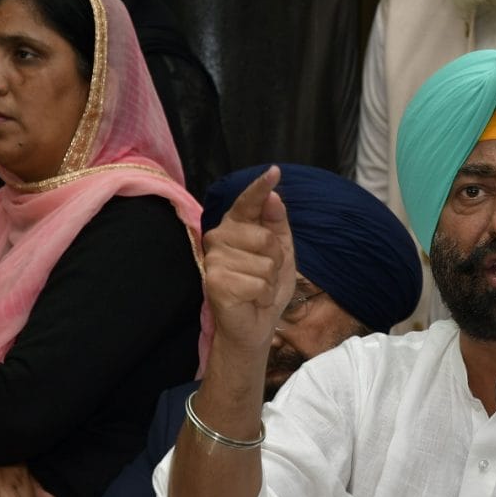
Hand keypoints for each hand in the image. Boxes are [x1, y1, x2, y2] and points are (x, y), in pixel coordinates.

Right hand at [202, 166, 295, 351]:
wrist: (254, 325)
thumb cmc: (265, 287)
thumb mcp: (281, 253)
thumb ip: (276, 224)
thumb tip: (274, 196)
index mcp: (235, 227)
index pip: (248, 203)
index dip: (260, 188)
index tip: (274, 171)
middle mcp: (219, 237)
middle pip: (266, 238)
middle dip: (275, 261)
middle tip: (264, 275)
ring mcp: (215, 259)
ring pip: (264, 263)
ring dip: (269, 282)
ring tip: (256, 289)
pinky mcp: (215, 281)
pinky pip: (257, 283)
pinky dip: (262, 296)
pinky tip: (250, 299)